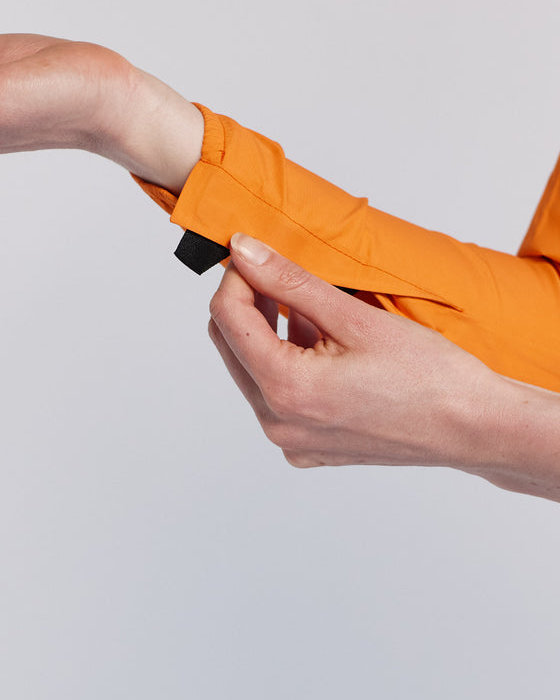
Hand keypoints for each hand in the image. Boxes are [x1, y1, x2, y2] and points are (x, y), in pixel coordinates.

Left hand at [208, 233, 500, 474]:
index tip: (254, 253)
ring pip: (252, 370)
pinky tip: (322, 342)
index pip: (226, 318)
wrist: (472, 427)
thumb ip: (289, 281)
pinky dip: (288, 363)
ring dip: (269, 331)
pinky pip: (276, 396)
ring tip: (310, 307)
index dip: (235, 277)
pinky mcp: (308, 448)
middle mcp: (278, 423)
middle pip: (231, 345)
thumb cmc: (427, 376)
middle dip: (247, 302)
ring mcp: (291, 442)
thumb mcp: (352, 316)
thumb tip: (244, 251)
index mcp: (285, 390)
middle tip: (279, 273)